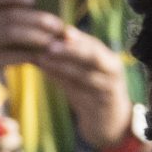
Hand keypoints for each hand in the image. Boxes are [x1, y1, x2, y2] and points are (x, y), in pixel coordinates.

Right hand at [0, 0, 64, 102]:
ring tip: (54, 41)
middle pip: (12, 15)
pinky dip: (31, 55)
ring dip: (38, 36)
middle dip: (39, 19)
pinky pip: (13, 56)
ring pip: (13, 33)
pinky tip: (45, 57)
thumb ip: (4, 23)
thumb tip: (43, 17)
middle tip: (59, 25)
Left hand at [35, 25, 131, 148]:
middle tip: (49, 44)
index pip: (91, 43)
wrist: (109, 123)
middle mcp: (113, 71)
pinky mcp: (103, 105)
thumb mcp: (83, 74)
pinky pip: (81, 93)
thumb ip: (67, 59)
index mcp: (108, 59)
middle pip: (93, 55)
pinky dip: (64, 84)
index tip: (51, 28)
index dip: (73, 35)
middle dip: (71, 49)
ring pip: (86, 75)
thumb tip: (39, 40)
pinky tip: (49, 76)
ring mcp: (110, 88)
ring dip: (63, 66)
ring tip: (42, 58)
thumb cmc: (92, 94)